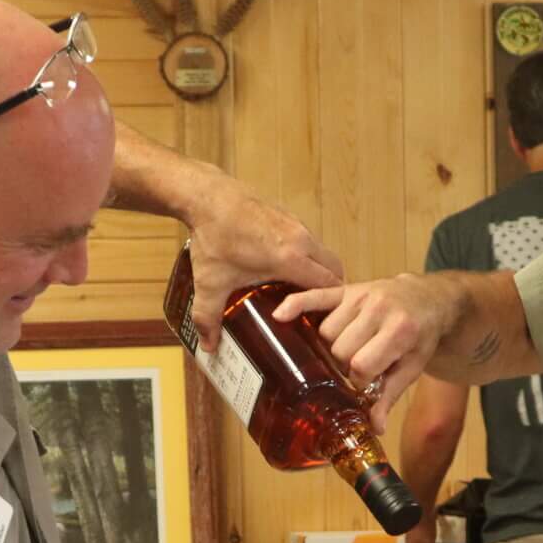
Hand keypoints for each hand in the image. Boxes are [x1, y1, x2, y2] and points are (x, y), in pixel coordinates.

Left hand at [181, 179, 341, 349]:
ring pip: (322, 252)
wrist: (207, 196)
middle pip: (335, 268)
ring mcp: (296, 224)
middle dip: (331, 289)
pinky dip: (306, 255)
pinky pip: (308, 239)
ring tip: (301, 289)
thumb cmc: (213, 238)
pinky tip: (283, 266)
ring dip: (318, 270)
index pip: (330, 286)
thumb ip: (209, 319)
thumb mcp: (210, 284)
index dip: (329, 305)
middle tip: (316, 308)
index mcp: (290, 259)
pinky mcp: (288, 214)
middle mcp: (301, 239)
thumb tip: (209, 347)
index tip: (321, 320)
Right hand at [273, 273, 466, 414]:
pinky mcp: (346, 288)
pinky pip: (314, 296)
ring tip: (346, 347)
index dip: (360, 379)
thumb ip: (390, 395)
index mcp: (400, 330)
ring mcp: (360, 295)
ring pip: (325, 331)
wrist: (427, 298)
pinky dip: (296, 305)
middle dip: (344, 363)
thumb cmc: (419, 336)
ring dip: (330, 345)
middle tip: (358, 363)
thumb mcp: (412, 366)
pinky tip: (280, 316)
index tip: (367, 379)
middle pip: (339, 349)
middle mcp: (379, 308)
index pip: (361, 365)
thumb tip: (374, 428)